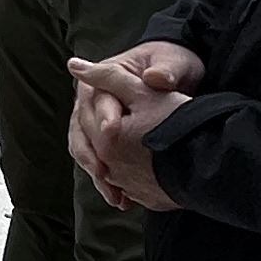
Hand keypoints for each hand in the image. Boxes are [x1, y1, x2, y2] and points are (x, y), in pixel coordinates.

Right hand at [67, 43, 201, 212]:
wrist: (178, 74)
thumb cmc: (173, 63)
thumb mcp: (174, 62)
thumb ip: (165, 70)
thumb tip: (154, 78)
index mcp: (104, 79)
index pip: (98, 98)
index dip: (104, 116)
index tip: (111, 131)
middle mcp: (94, 102)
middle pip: (83, 130)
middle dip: (93, 154)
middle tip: (105, 171)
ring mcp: (96, 124)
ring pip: (85, 151)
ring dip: (97, 174)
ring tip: (113, 193)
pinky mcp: (106, 142)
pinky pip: (99, 163)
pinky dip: (108, 182)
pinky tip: (121, 199)